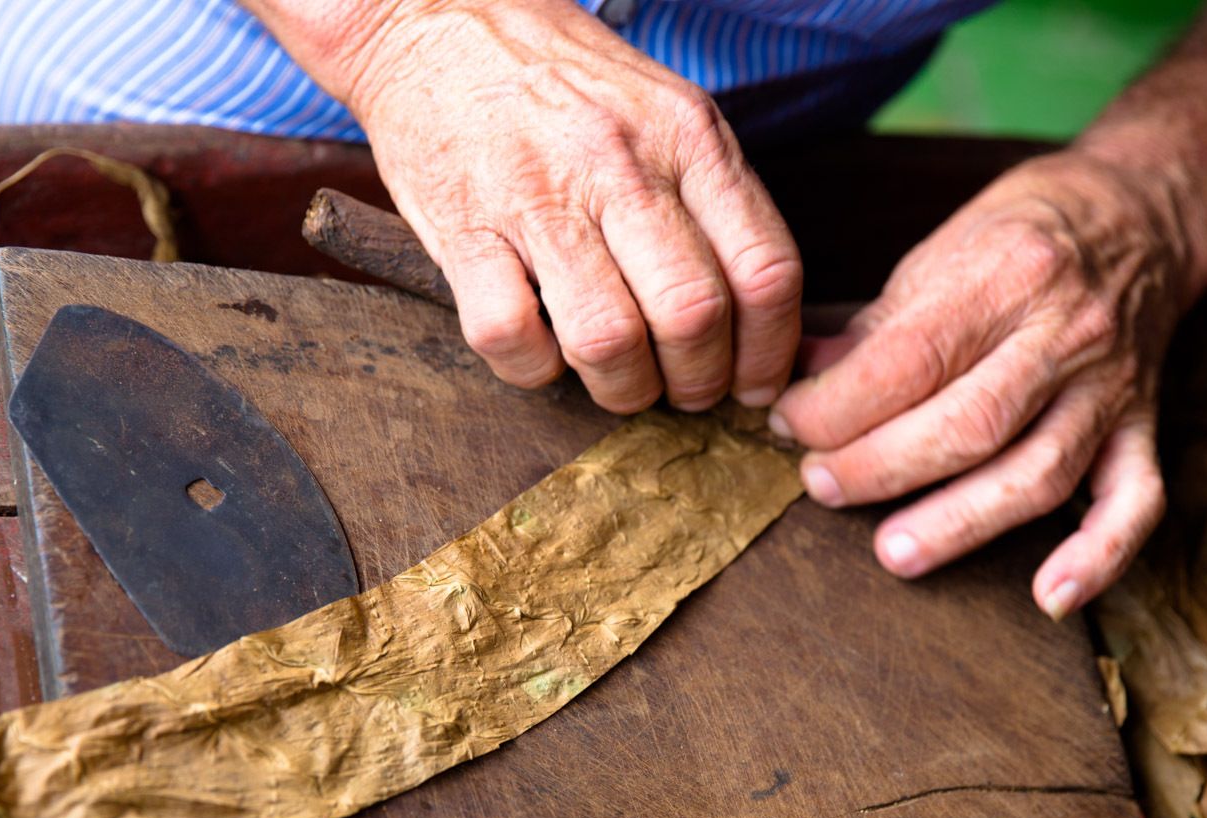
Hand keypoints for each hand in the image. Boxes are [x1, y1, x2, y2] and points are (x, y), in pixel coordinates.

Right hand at [339, 0, 802, 412]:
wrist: (435, 17)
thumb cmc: (560, 80)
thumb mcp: (663, 108)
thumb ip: (712, 197)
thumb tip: (759, 316)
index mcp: (688, 135)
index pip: (765, 269)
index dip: (770, 352)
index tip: (756, 385)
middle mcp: (621, 164)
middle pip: (693, 317)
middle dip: (697, 383)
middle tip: (683, 392)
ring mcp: (537, 195)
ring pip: (609, 340)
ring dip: (622, 388)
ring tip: (618, 383)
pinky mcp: (462, 227)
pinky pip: (513, 337)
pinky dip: (533, 371)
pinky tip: (541, 352)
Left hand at [766, 150, 1194, 618]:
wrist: (1141, 216)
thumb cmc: (1023, 235)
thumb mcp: (941, 250)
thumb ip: (873, 326)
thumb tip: (795, 381)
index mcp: (1007, 276)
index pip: (912, 359)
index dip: (838, 405)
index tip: (788, 425)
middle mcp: (1066, 334)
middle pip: (970, 425)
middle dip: (881, 466)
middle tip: (819, 485)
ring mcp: (1109, 389)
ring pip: (1038, 473)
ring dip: (960, 523)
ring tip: (892, 553)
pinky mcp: (1143, 429)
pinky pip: (1134, 503)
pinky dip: (1097, 556)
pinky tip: (1048, 598)